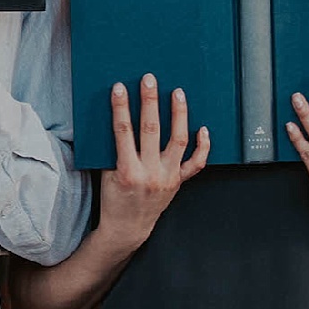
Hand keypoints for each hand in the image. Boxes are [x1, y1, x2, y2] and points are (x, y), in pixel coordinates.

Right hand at [98, 74, 208, 251]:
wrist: (127, 228)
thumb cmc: (113, 199)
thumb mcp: (105, 174)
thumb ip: (113, 150)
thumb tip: (118, 118)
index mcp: (126, 172)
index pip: (123, 132)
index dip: (120, 108)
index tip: (120, 88)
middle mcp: (149, 174)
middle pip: (151, 130)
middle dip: (149, 101)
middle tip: (149, 80)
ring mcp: (167, 178)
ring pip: (177, 141)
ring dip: (178, 115)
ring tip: (178, 93)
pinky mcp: (179, 182)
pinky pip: (196, 163)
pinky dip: (202, 146)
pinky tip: (202, 128)